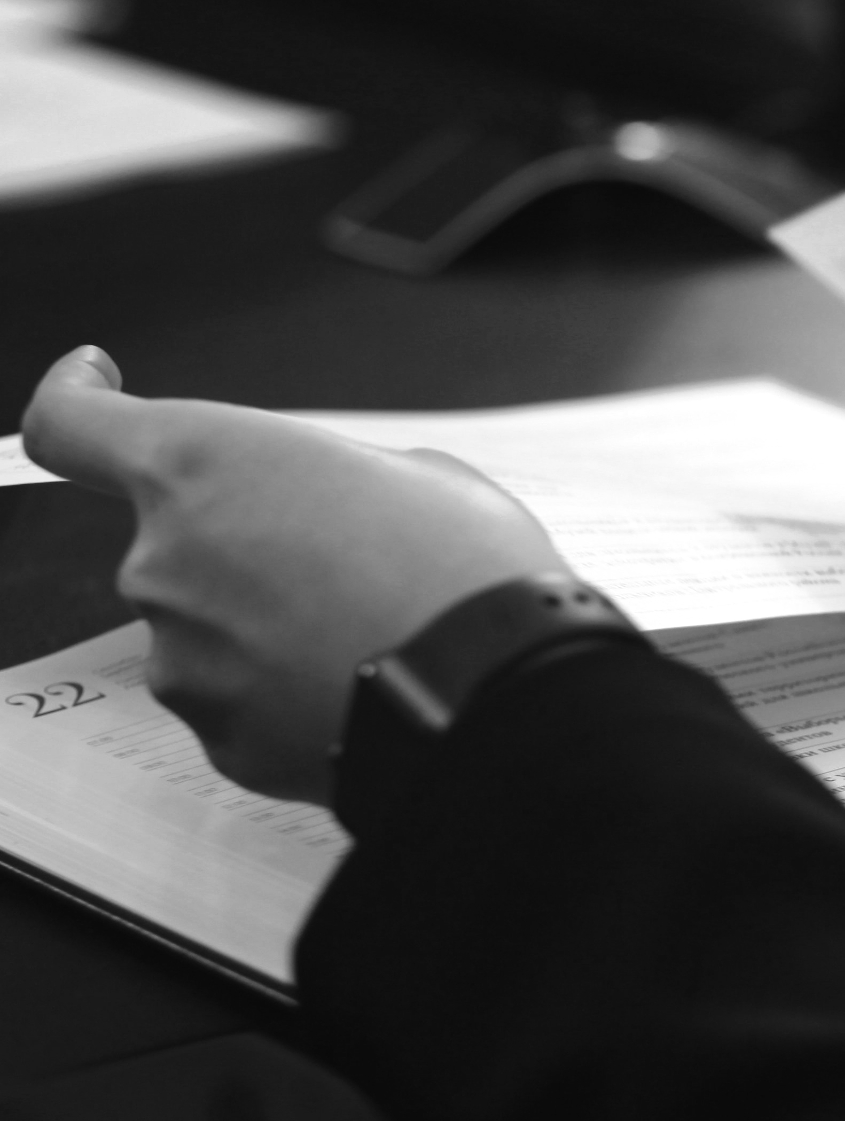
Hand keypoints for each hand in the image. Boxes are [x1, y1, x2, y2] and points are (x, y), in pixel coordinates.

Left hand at [21, 348, 567, 806]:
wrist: (497, 695)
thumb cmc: (465, 570)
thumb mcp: (415, 473)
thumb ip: (327, 476)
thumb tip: (322, 508)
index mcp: (200, 465)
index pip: (70, 425)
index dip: (74, 398)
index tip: (92, 382)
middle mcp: (162, 560)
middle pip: (178, 541)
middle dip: (250, 545)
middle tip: (350, 561)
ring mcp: (182, 660)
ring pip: (211, 629)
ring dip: (272, 625)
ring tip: (372, 634)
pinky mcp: (218, 738)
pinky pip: (243, 701)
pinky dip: (291, 693)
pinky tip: (365, 685)